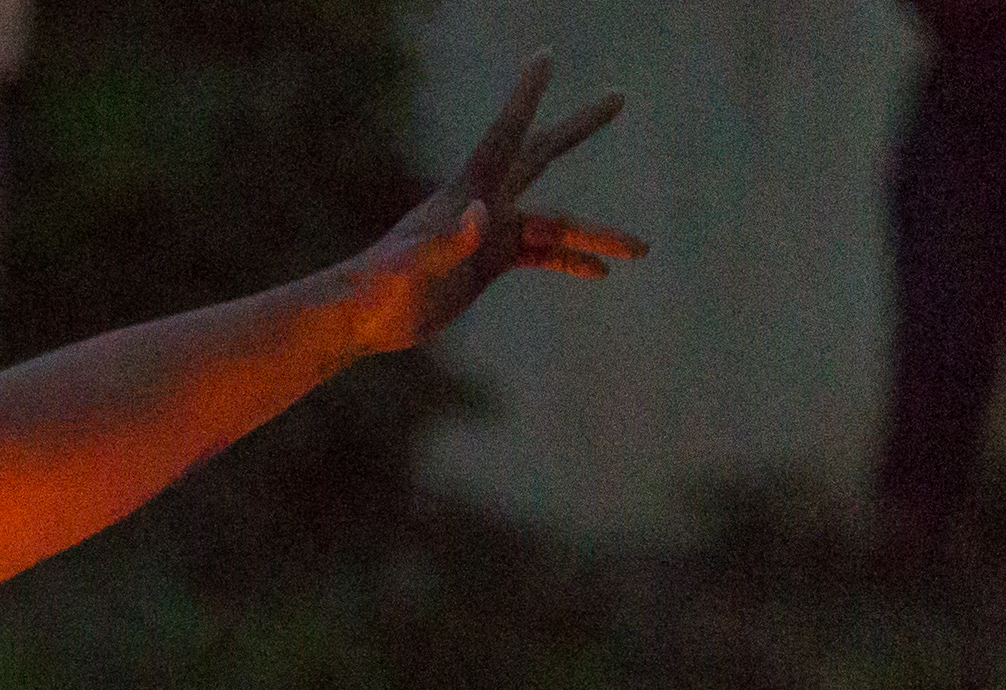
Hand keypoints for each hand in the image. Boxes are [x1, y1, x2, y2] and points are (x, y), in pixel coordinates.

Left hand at [342, 55, 643, 356]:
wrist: (361, 319)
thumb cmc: (378, 289)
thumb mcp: (412, 267)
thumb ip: (446, 241)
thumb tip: (481, 214)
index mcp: (467, 193)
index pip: (505, 133)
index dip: (526, 94)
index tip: (545, 55)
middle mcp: (483, 204)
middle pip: (541, 155)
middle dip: (579, 127)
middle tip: (618, 97)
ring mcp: (488, 233)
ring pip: (555, 224)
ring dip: (597, 235)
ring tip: (643, 249)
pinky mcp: (487, 263)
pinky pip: (540, 256)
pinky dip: (570, 262)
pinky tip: (601, 272)